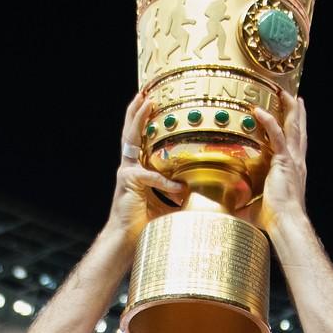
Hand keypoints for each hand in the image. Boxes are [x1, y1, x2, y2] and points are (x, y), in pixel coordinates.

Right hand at [106, 92, 184, 244]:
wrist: (126, 243)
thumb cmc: (146, 227)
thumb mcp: (170, 207)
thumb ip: (183, 194)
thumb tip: (206, 191)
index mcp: (138, 170)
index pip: (140, 139)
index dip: (144, 120)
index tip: (153, 102)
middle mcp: (130, 167)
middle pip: (131, 131)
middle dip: (138, 109)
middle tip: (147, 89)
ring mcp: (127, 173)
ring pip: (132, 139)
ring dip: (140, 119)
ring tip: (148, 101)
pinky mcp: (128, 183)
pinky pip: (150, 176)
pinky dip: (166, 182)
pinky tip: (179, 187)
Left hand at [241, 96, 308, 236]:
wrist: (285, 223)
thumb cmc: (274, 220)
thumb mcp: (255, 207)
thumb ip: (243, 203)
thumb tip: (227, 208)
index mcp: (293, 170)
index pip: (297, 144)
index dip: (297, 128)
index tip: (297, 113)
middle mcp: (296, 162)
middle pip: (299, 130)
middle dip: (296, 111)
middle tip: (293, 94)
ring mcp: (291, 160)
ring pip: (292, 127)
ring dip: (288, 108)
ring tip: (283, 92)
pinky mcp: (283, 161)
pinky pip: (277, 135)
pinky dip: (268, 121)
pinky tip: (258, 111)